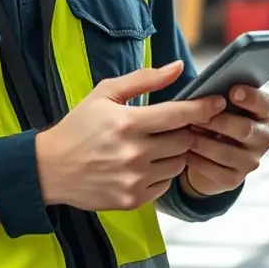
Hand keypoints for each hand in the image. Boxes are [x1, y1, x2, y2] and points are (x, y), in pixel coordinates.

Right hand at [36, 61, 226, 211]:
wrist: (50, 168)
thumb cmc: (79, 126)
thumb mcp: (105, 93)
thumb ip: (144, 79)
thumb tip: (177, 68)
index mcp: (128, 123)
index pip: (179, 114)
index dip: (203, 107)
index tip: (218, 102)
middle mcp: (134, 153)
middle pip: (184, 140)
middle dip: (185, 131)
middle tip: (175, 126)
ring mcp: (134, 180)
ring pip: (178, 164)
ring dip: (174, 153)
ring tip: (155, 145)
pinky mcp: (133, 200)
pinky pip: (165, 185)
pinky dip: (161, 174)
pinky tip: (144, 164)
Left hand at [181, 84, 268, 197]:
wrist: (208, 153)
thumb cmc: (214, 119)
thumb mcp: (218, 105)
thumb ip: (217, 96)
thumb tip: (203, 91)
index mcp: (263, 113)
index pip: (264, 104)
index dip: (250, 97)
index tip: (232, 91)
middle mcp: (263, 137)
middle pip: (245, 129)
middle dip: (218, 121)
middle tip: (196, 116)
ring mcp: (251, 160)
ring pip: (226, 152)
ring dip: (202, 142)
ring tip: (184, 132)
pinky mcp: (235, 178)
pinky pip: (215, 170)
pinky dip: (196, 159)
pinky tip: (183, 151)